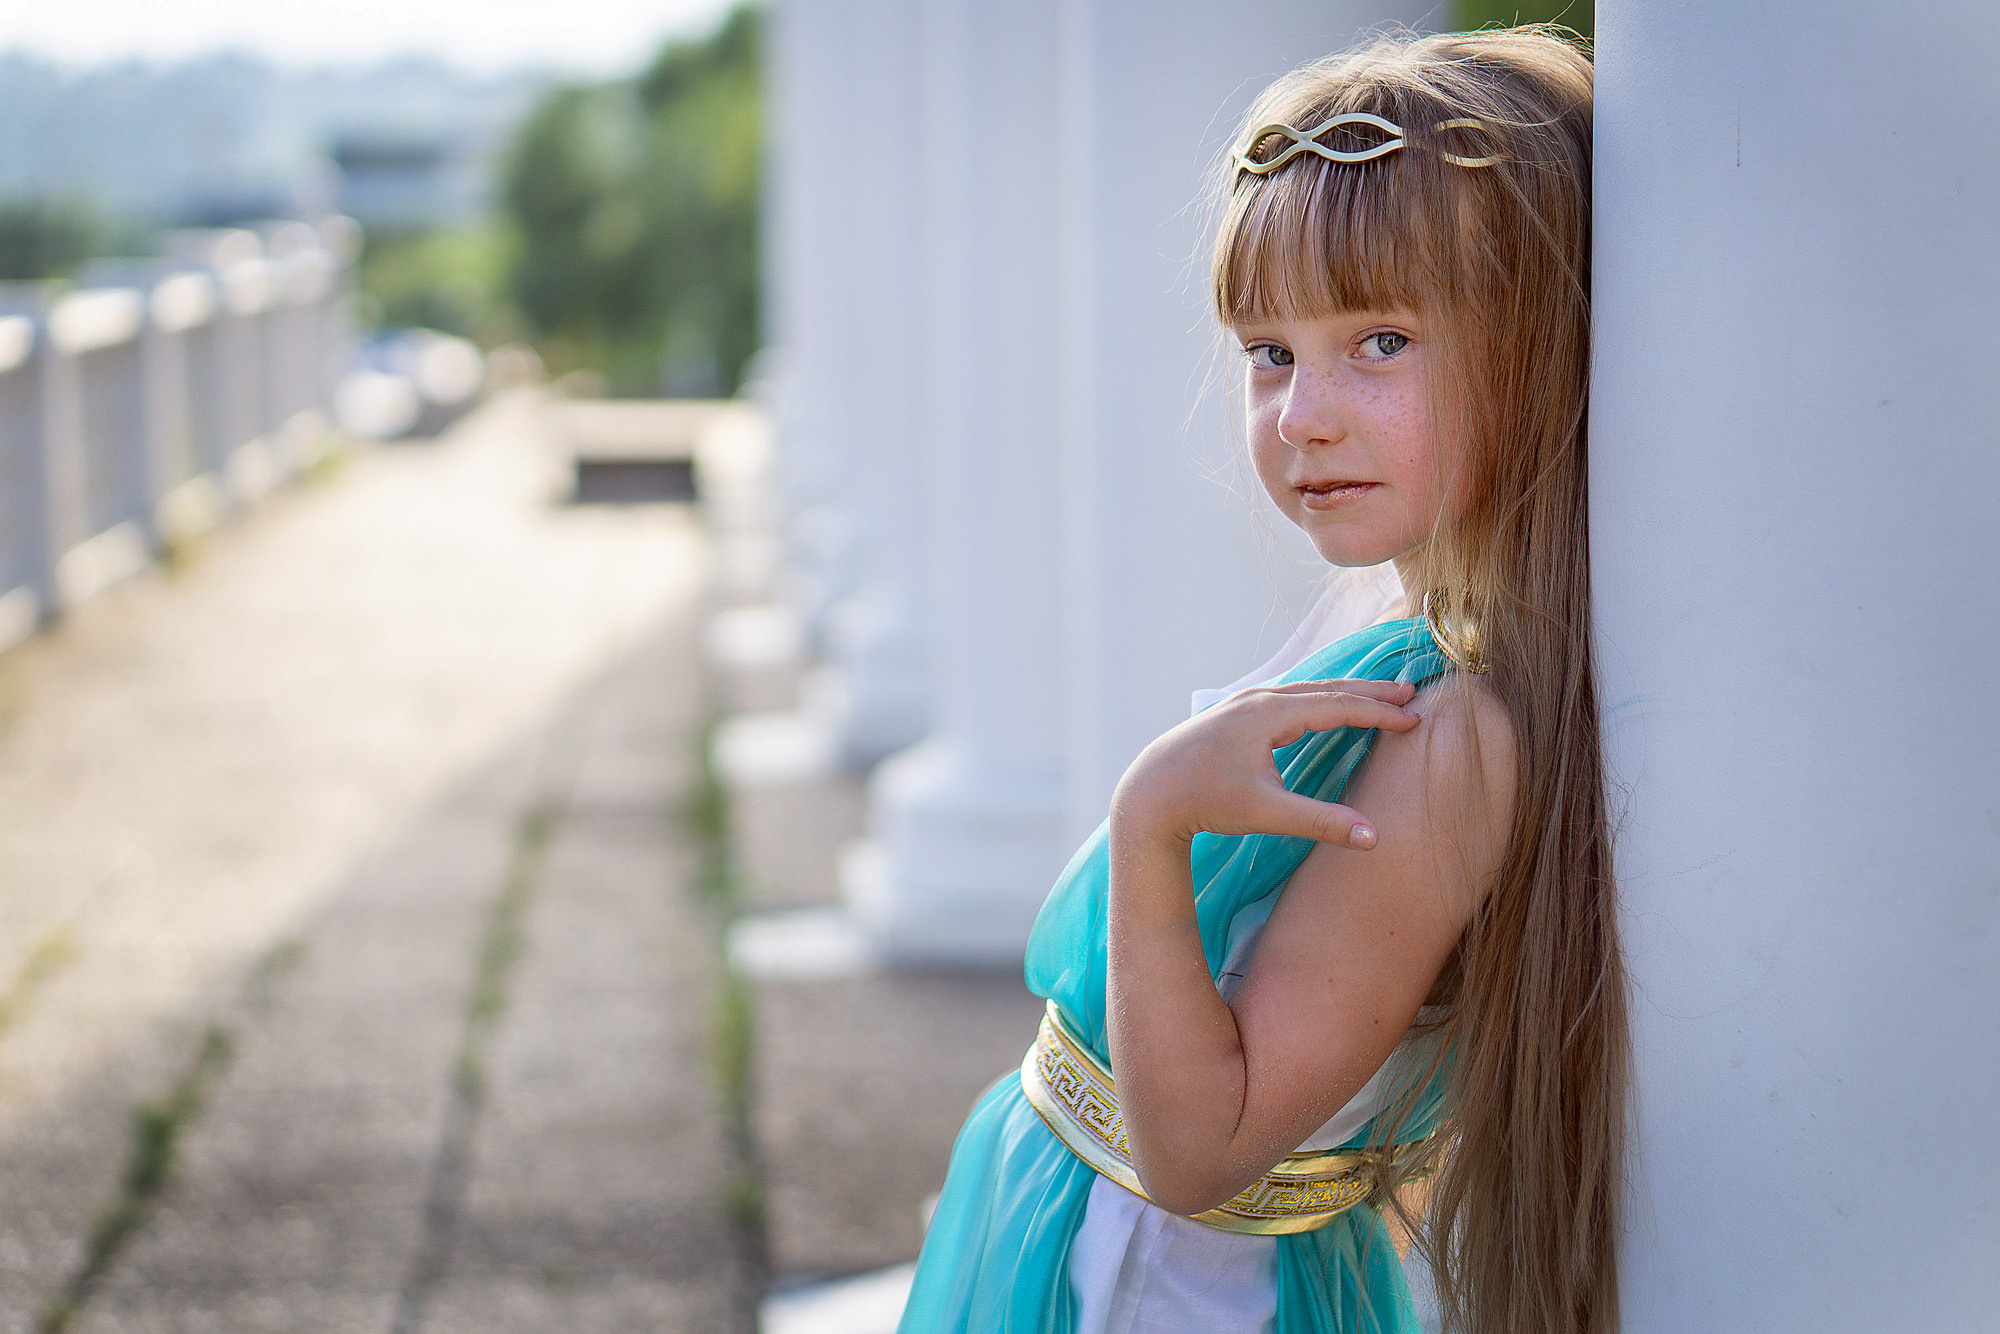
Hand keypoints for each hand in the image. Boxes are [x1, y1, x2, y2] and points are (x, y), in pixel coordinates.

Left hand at [1110, 679, 1420, 849]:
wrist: (1150, 793)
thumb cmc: (1206, 802)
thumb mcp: (1267, 813)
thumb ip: (1322, 822)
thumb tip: (1374, 837)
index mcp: (1270, 715)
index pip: (1338, 706)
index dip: (1379, 713)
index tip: (1414, 719)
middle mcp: (1258, 700)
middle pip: (1326, 689)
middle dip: (1369, 691)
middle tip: (1410, 692)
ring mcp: (1244, 703)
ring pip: (1306, 689)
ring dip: (1344, 691)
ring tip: (1378, 695)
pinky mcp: (1234, 714)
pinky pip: (1288, 697)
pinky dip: (1317, 697)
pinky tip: (1324, 704)